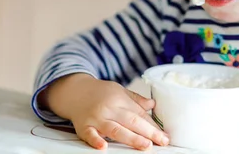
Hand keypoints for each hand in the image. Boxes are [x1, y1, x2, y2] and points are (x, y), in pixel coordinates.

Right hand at [42, 74, 168, 150]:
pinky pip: (89, 134)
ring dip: (131, 138)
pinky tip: (103, 147)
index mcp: (120, 99)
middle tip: (161, 141)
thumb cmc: (100, 93)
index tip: (164, 135)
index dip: (152, 125)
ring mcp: (96, 118)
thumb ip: (136, 100)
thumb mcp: (120, 90)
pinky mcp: (83, 127)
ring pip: (115, 129)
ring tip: (145, 145)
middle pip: (131, 121)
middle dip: (148, 133)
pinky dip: (96, 140)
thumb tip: (153, 105)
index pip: (140, 114)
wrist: (74, 91)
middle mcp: (109, 108)